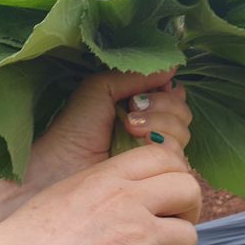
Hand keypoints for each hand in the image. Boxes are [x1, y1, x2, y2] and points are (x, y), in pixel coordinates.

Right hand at [0, 141, 201, 244]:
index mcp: (107, 176)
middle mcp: (127, 200)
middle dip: (187, 209)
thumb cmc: (28, 240)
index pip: (166, 157)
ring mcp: (137, 236)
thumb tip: (146, 190)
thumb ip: (109, 185)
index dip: (174, 174)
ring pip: (187, 235)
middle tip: (171, 224)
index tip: (168, 192)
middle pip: (189, 189)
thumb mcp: (68, 192)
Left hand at [31, 69, 191, 185]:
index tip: (140, 95)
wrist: (61, 167)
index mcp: (140, 109)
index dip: (165, 92)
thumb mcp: (101, 89)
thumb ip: (135, 76)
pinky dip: (160, 144)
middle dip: (162, 108)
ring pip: (183, 135)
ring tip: (129, 128)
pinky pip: (178, 158)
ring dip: (158, 125)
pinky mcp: (156, 179)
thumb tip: (172, 66)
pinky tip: (137, 144)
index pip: (173, 96)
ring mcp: (154, 157)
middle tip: (132, 111)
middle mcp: (152, 131)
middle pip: (183, 114)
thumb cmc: (74, 129)